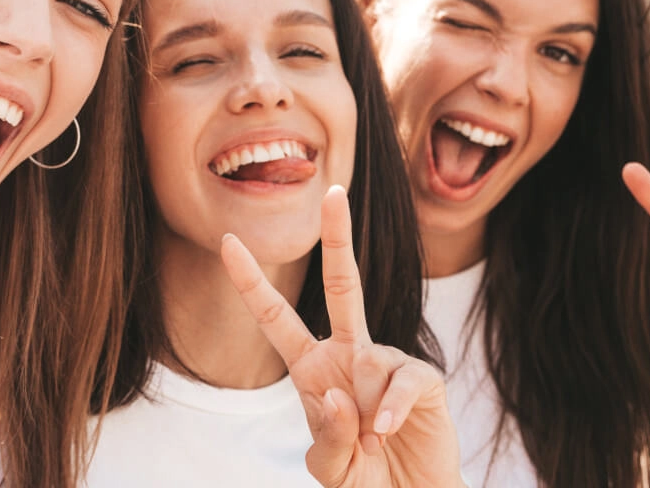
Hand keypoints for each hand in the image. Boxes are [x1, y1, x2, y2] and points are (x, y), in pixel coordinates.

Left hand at [220, 185, 463, 487]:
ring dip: (365, 413)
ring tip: (373, 444)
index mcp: (314, 370)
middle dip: (339, 237)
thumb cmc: (365, 480)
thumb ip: (328, 437)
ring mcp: (386, 364)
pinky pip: (402, 381)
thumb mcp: (331, 470)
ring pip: (371, 360)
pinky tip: (385, 430)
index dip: (252, 282)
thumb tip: (341, 394)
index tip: (227, 242)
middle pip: (344, 286)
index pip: (277, 318)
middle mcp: (349, 355)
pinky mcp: (422, 380)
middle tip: (333, 190)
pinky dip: (391, 407)